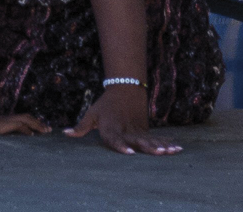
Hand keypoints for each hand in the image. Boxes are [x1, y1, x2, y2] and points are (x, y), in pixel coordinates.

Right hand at [0, 110, 48, 136]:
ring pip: (25, 119)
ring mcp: (6, 121)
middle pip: (27, 117)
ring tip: (45, 131)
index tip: (43, 129)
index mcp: (6, 120)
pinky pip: (18, 125)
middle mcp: (8, 119)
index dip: (34, 123)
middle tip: (49, 130)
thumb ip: (0, 132)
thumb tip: (9, 137)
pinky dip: (26, 129)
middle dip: (39, 124)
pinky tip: (31, 135)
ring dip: (36, 125)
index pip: (23, 119)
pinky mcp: (3, 125)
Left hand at [65, 89, 181, 154]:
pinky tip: (178, 148)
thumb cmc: (105, 105)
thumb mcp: (92, 113)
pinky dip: (167, 143)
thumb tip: (64, 133)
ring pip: (150, 139)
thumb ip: (81, 127)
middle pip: (137, 140)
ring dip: (161, 146)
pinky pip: (157, 138)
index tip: (129, 153)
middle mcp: (126, 130)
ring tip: (171, 151)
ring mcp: (137, 130)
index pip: (116, 139)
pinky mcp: (146, 129)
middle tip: (158, 154)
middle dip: (148, 148)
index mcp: (112, 129)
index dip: (121, 147)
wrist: (124, 89)